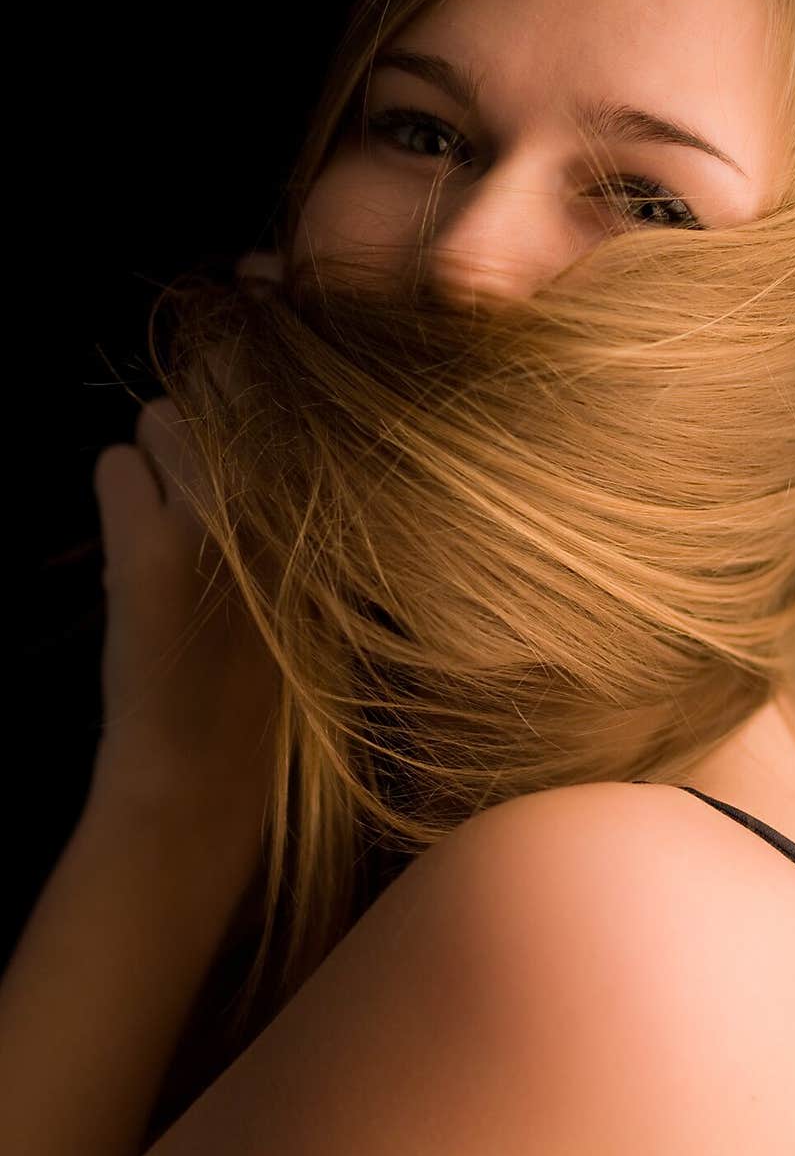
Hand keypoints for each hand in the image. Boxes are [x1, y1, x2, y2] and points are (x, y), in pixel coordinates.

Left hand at [89, 395, 281, 854]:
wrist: (201, 770)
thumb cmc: (256, 690)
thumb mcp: (301, 587)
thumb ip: (285, 512)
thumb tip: (255, 433)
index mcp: (319, 519)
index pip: (283, 400)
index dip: (251, 385)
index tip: (241, 407)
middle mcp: (275, 508)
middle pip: (217, 395)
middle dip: (197, 424)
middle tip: (194, 482)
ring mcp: (208, 524)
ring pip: (161, 418)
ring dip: (154, 457)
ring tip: (165, 515)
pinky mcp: (145, 550)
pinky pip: (116, 464)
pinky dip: (120, 492)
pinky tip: (135, 539)